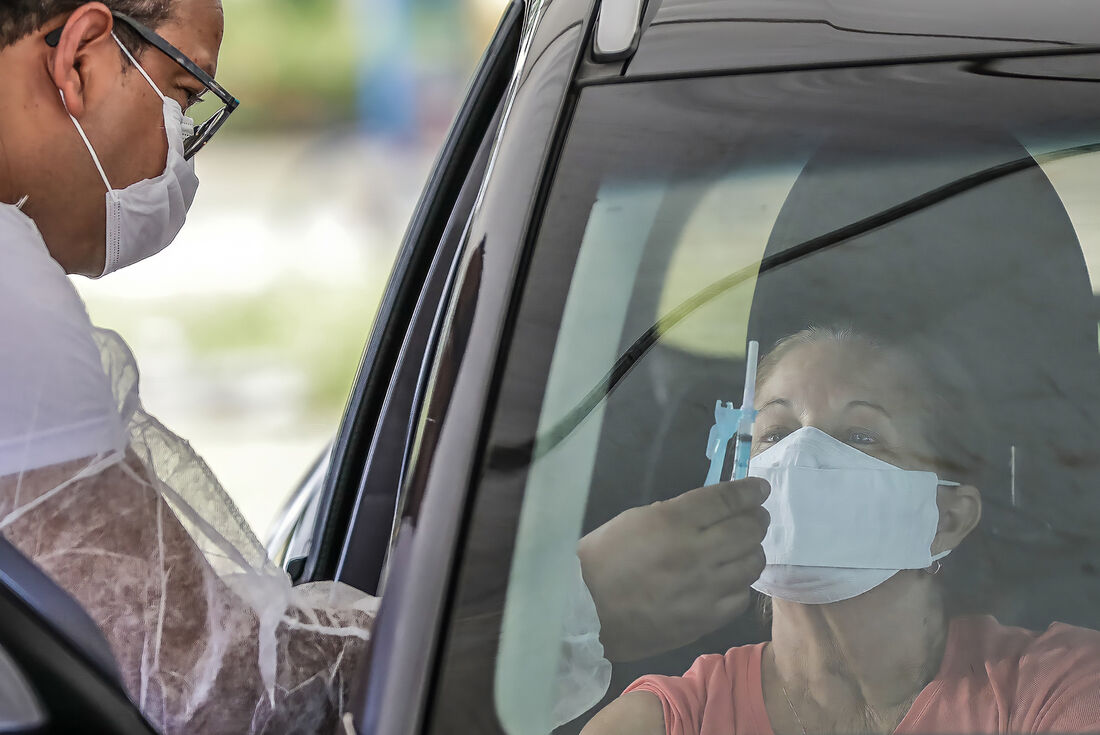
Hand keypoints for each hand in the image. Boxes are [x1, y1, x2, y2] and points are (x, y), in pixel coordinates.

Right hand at [577, 478, 769, 662]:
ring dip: (752, 550)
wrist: (588, 611)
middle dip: (757, 518)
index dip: (749, 491)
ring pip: (752, 563)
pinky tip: (729, 579)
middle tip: (755, 517)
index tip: (759, 489)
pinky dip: (739, 584)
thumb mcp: (636, 519)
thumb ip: (677, 513)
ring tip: (744, 548)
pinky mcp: (705, 619)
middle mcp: (696, 553)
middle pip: (748, 529)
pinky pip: (741, 597)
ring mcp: (704, 589)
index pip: (727, 499)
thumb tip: (711, 510)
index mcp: (674, 522)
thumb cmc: (604, 558)